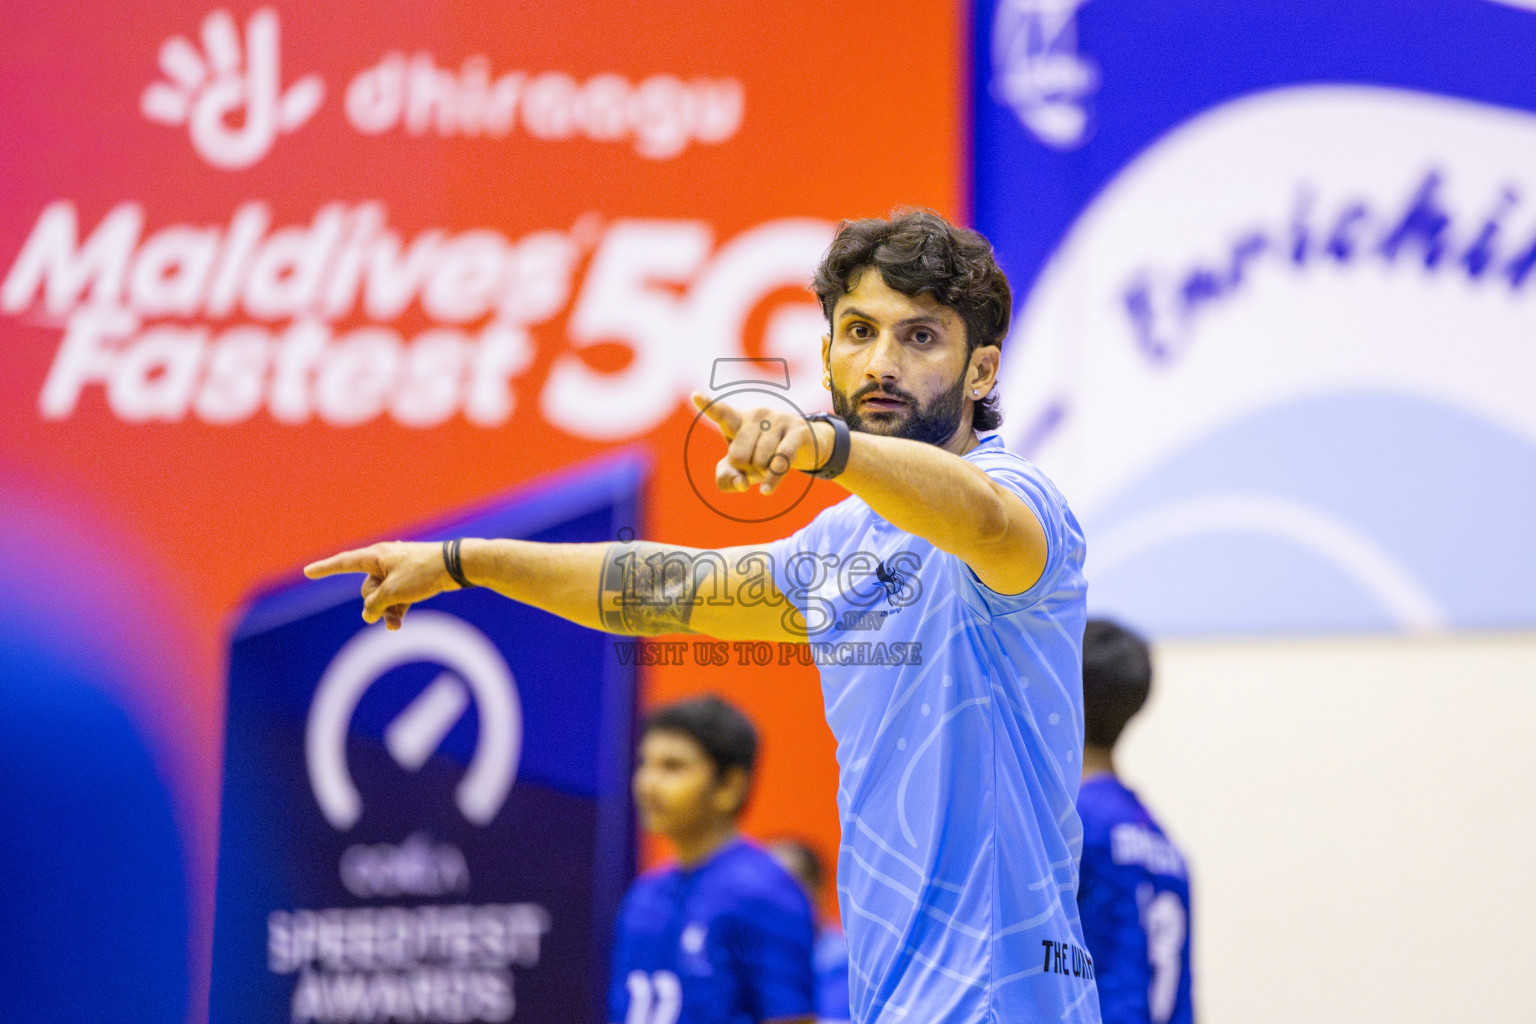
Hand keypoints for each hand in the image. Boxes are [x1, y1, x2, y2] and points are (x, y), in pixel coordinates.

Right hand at [303, 541, 453, 629]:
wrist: (455, 566)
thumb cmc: (422, 573)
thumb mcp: (393, 592)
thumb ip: (375, 604)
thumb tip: (368, 614)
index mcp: (376, 556)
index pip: (344, 563)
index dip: (325, 569)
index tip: (308, 572)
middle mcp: (384, 560)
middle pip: (367, 588)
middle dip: (375, 603)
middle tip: (389, 608)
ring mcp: (399, 570)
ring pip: (383, 596)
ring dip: (387, 611)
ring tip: (396, 624)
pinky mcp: (412, 579)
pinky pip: (396, 597)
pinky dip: (397, 609)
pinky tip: (399, 622)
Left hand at [690, 392, 832, 494]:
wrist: (806, 445)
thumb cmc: (764, 455)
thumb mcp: (741, 469)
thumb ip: (728, 478)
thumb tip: (741, 483)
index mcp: (738, 420)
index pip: (721, 413)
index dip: (708, 405)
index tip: (694, 395)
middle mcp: (757, 415)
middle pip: (739, 456)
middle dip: (746, 469)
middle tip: (756, 465)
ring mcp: (778, 420)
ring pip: (760, 461)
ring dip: (763, 473)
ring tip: (769, 467)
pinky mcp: (797, 431)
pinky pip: (781, 461)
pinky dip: (772, 480)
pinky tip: (765, 491)